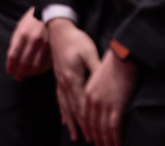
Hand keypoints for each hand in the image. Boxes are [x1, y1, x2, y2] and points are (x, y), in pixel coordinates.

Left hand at [6, 6, 51, 79]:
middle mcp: (33, 40)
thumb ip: (16, 41)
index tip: (9, 71)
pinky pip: (46, 64)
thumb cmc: (32, 20)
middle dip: (19, 72)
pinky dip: (40, 71)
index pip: (14, 54)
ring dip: (29, 73)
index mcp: (22, 33)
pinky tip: (36, 71)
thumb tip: (12, 58)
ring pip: (35, 66)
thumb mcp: (20, 26)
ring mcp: (44, 45)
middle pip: (24, 62)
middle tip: (17, 77)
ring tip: (26, 75)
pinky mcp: (53, 48)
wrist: (50, 12)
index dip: (10, 65)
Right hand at [47, 18, 100, 141]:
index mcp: (73, 79)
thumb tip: (106, 84)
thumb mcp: (89, 52)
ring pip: (66, 107)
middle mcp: (65, 84)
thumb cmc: (75, 40)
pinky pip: (60, 99)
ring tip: (75, 136)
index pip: (82, 105)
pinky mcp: (58, 78)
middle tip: (88, 140)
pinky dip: (63, 111)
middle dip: (82, 126)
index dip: (88, 121)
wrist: (58, 30)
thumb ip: (97, 68)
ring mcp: (60, 82)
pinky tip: (64, 120)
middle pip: (74, 109)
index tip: (94, 134)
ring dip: (72, 122)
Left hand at [81, 48, 138, 145]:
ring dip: (105, 141)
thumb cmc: (113, 62)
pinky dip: (115, 138)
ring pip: (101, 128)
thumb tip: (101, 100)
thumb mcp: (98, 76)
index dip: (88, 128)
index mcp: (87, 91)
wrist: (122, 55)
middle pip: (91, 124)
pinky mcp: (115, 105)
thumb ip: (97, 89)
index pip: (85, 115)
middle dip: (96, 138)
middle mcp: (92, 99)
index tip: (91, 138)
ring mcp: (103, 103)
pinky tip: (117, 144)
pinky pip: (113, 127)